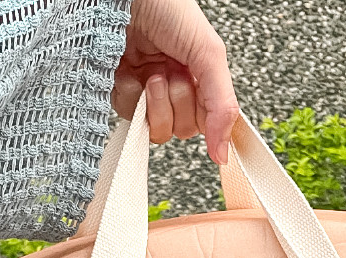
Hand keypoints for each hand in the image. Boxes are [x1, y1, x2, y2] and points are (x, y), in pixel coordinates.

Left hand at [112, 0, 238, 163]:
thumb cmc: (169, 10)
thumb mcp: (208, 54)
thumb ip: (222, 105)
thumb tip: (223, 155)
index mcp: (199, 78)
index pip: (208, 120)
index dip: (206, 117)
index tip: (200, 102)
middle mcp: (174, 88)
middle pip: (183, 129)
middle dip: (178, 103)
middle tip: (172, 74)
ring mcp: (147, 93)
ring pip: (157, 130)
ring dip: (156, 102)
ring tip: (152, 73)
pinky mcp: (122, 93)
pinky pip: (129, 117)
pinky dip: (130, 95)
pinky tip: (130, 71)